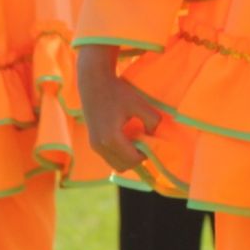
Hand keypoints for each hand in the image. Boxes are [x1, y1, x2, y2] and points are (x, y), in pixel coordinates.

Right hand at [76, 46, 162, 174]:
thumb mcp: (139, 104)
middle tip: (145, 143)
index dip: (146, 155)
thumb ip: (152, 121)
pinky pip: (109, 157)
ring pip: (115, 164)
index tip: (152, 142)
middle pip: (124, 166)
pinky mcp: (93, 142)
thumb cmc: (117, 92)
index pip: (133, 160)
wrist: (93, 83)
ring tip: (136, 139)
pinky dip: (120, 153)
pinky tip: (127, 137)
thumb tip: (156, 135)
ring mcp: (94, 145)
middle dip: (137, 158)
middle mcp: (100, 146)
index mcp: (111, 139)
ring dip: (128, 157)